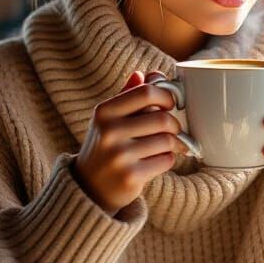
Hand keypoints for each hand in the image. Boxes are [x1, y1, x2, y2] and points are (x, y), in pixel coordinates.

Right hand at [73, 70, 186, 215]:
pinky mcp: (130, 176)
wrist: (89, 188)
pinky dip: (168, 159)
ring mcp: (119, 155)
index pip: (146, 92)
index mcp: (104, 112)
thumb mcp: (109, 118)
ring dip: (173, 144)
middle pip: (162, 118)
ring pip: (167, 141)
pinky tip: (157, 161)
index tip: (170, 104)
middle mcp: (109, 131)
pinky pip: (166, 160)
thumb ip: (129, 95)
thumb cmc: (105, 146)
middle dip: (174, 125)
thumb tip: (150, 74)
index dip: (166, 96)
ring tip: (167, 146)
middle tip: (173, 130)